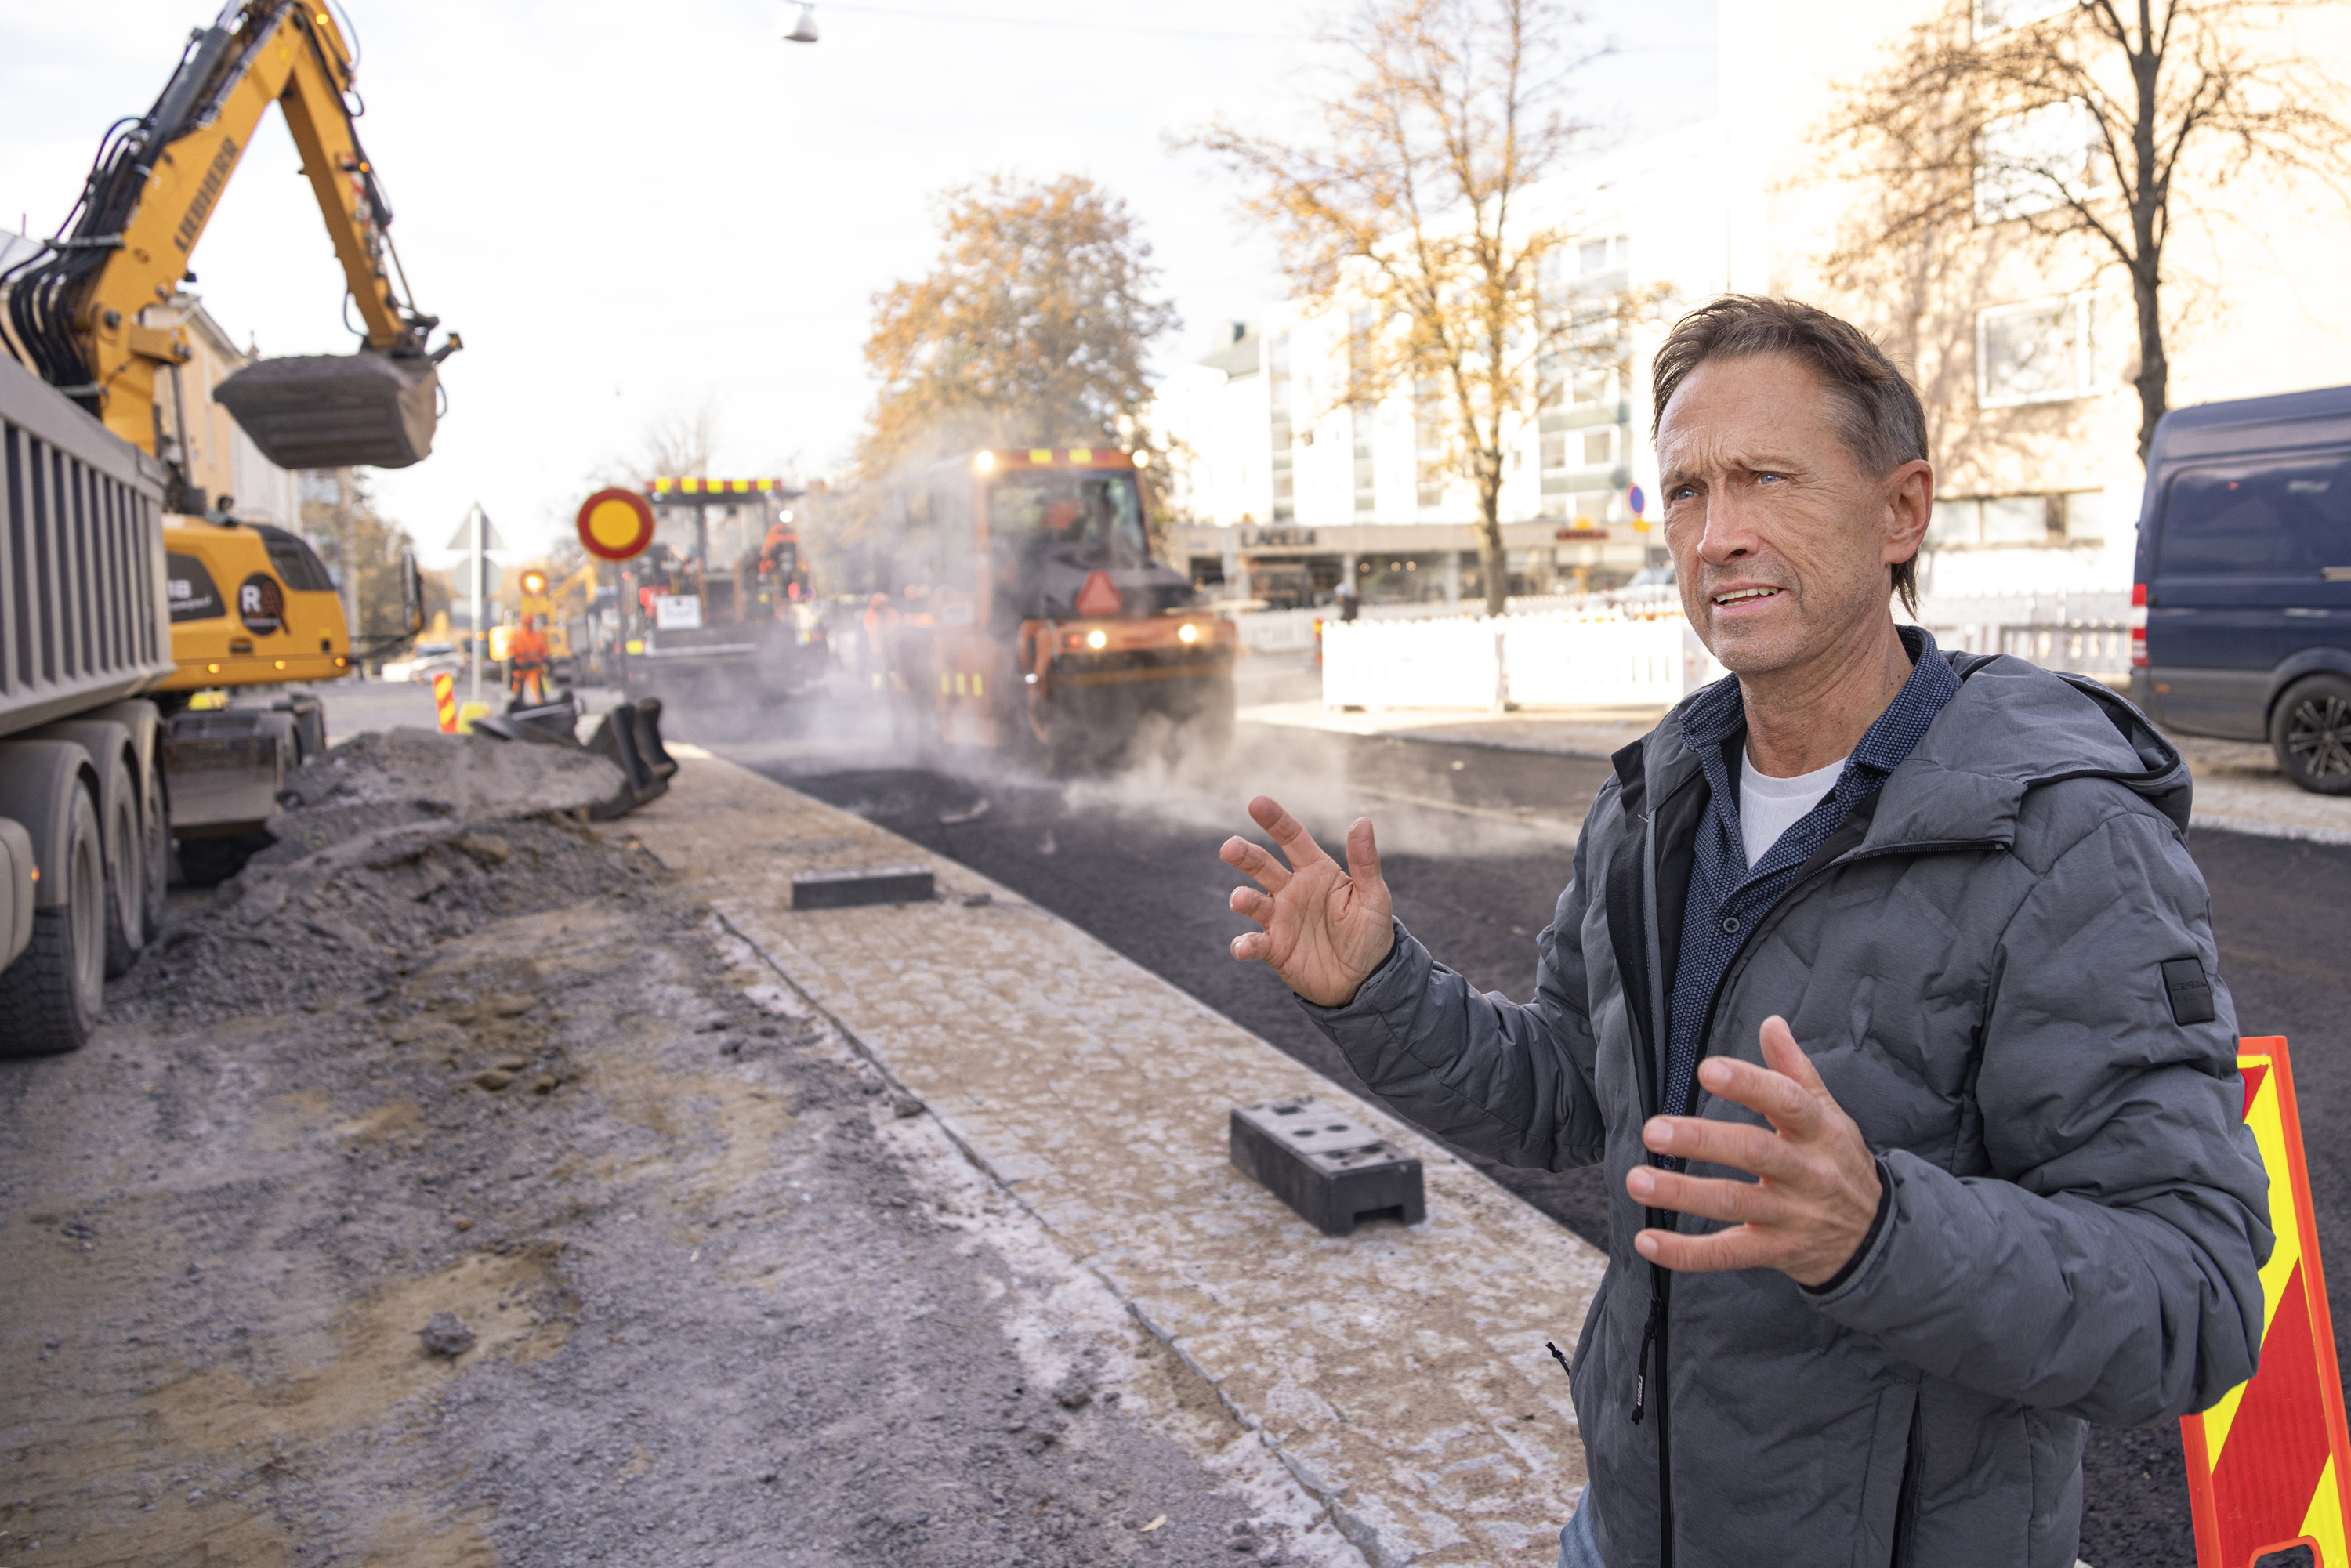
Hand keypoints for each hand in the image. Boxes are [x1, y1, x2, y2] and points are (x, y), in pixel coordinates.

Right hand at [1221, 796, 1395, 1007]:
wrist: (1365, 980)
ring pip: (1252, 902)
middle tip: (1230, 848)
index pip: (1292, 838)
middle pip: (1262, 866)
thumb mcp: (1374, 896)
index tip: (1256, 802)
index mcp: (1316, 871)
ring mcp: (1280, 919)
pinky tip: (1242, 948)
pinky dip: (1244, 945)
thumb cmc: (1370, 932)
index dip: (1275, 820)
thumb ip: (1365, 861)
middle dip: (1244, 855)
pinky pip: (1255, 944)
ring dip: (1243, 899)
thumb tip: (1362, 821)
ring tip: (1240, 900)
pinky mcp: (1275, 949)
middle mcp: (1292, 890)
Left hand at [1625, 1016, 1882, 1287]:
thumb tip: (1772, 1023)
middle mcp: (1808, 1173)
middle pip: (1754, 1152)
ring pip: (1734, 1202)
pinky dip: (1685, 1252)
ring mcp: (1792, 1215)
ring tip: (1637, 1179)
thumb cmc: (1840, 1165)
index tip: (1706, 1069)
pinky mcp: (1776, 1252)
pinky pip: (1727, 1254)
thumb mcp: (1831, 1116)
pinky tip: (1647, 1241)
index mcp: (1819, 1131)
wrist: (1877, 1239)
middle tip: (1654, 1130)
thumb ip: (1795, 1071)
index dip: (1747, 1084)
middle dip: (1702, 1139)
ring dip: (1682, 1194)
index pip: (1786, 1101)